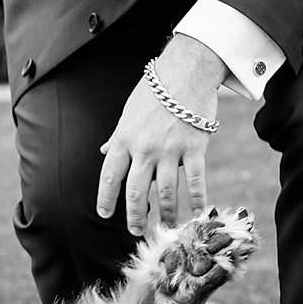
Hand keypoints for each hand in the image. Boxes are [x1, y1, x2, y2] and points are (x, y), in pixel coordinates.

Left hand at [98, 36, 223, 234]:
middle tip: (138, 231)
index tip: (105, 214)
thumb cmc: (155, 90)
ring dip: (166, 214)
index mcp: (124, 139)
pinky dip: (196, 199)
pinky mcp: (195, 148)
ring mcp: (170, 150)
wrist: (186, 72)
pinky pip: (195, 180)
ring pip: (165, 192)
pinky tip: (198, 212)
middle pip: (136, 191)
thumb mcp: (129, 113)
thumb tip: (104, 150)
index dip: (106, 198)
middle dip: (136, 215)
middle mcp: (144, 148)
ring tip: (169, 227)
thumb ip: (118, 136)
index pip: (109, 176)